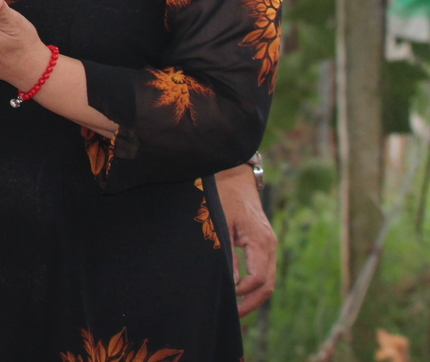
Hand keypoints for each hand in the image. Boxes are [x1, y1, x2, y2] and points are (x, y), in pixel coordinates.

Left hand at [215, 166, 276, 314]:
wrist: (233, 175)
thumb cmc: (223, 196)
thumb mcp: (221, 223)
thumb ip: (226, 253)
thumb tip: (229, 282)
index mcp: (262, 241)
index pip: (258, 279)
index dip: (242, 293)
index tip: (225, 297)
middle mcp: (270, 246)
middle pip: (268, 285)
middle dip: (251, 303)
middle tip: (232, 316)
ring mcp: (269, 245)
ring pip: (268, 280)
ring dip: (253, 297)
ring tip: (235, 310)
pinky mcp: (263, 244)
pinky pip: (264, 270)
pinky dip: (254, 285)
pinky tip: (238, 292)